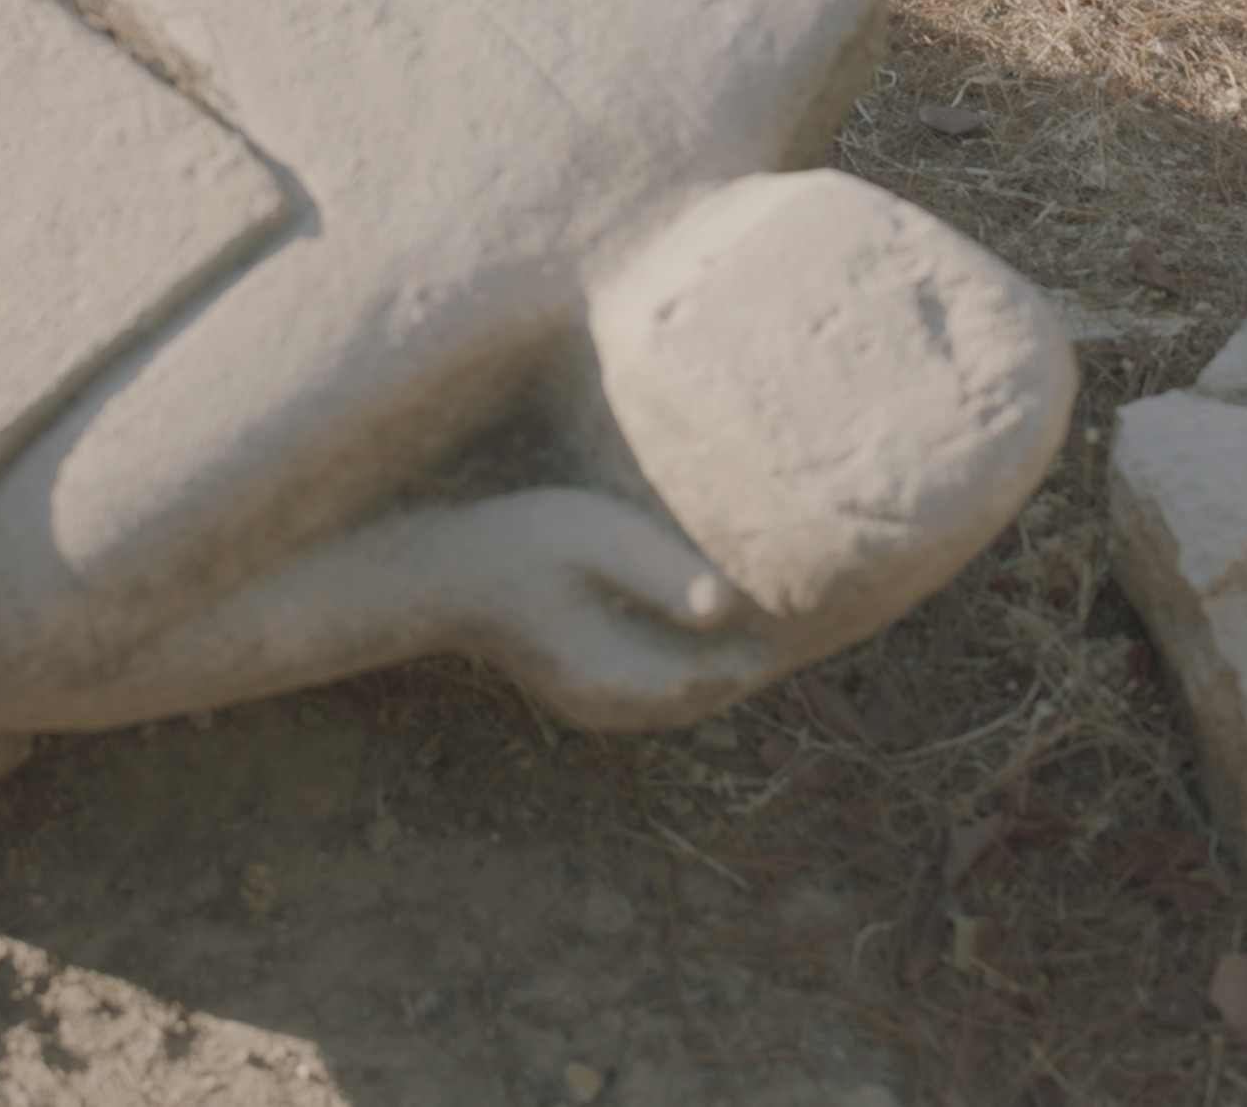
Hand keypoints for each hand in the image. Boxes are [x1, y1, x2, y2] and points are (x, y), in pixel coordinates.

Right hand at [440, 489, 781, 727]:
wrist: (441, 571)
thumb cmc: (518, 542)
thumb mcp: (591, 542)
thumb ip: (656, 575)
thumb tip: (724, 606)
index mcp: (615, 678)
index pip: (711, 679)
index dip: (758, 650)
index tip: (805, 612)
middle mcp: (609, 705)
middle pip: (703, 698)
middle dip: (748, 667)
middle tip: (803, 622)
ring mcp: (593, 702)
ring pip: (681, 701)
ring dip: (723, 671)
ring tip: (768, 628)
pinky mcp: (585, 685)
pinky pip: (658, 690)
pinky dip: (692, 668)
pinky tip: (713, 635)